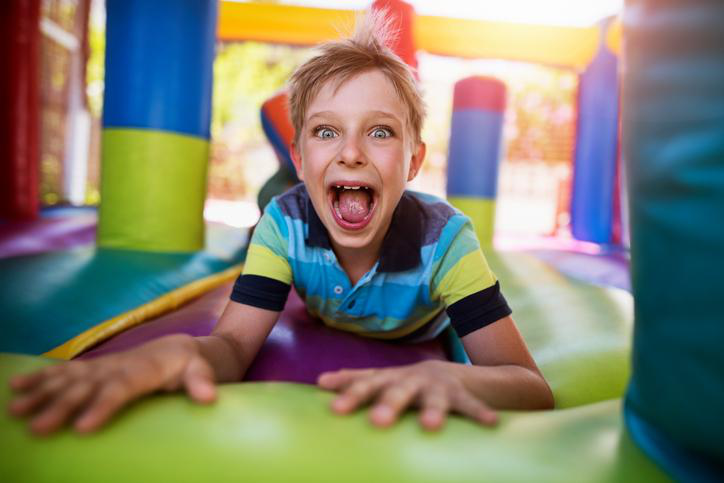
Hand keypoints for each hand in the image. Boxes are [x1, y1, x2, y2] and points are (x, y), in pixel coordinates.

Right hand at [7, 334, 215, 434]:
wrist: (183, 348)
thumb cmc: (194, 365)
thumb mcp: (204, 370)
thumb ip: (203, 381)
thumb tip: (208, 397)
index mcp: (145, 369)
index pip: (121, 388)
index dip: (102, 406)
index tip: (83, 428)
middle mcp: (119, 365)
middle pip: (88, 386)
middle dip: (62, 406)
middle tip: (38, 428)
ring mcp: (104, 366)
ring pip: (69, 379)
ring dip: (42, 393)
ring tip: (16, 409)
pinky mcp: (95, 370)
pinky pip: (65, 373)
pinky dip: (41, 378)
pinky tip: (16, 387)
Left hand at [317, 360, 497, 430]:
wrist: (462, 375)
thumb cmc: (413, 382)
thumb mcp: (386, 378)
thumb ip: (356, 380)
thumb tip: (320, 382)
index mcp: (392, 378)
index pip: (368, 385)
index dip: (352, 395)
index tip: (336, 409)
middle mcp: (413, 380)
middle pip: (398, 390)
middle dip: (388, 404)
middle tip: (378, 421)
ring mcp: (439, 386)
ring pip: (435, 399)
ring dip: (433, 411)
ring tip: (430, 425)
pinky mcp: (463, 394)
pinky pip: (471, 405)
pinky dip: (480, 413)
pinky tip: (490, 424)